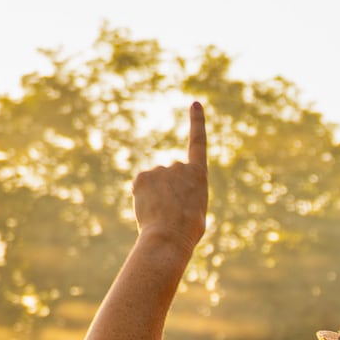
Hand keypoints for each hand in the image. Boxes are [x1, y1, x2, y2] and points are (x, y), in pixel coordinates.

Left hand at [131, 102, 208, 248]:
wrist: (170, 236)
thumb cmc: (187, 230)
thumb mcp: (196, 210)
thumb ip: (186, 194)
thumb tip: (170, 196)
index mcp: (198, 174)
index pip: (198, 142)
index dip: (197, 122)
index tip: (195, 103)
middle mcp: (179, 166)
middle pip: (171, 173)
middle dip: (169, 188)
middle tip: (172, 210)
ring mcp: (160, 170)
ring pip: (155, 181)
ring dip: (155, 194)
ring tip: (161, 212)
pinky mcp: (142, 177)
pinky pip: (141, 185)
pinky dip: (142, 196)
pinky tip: (148, 208)